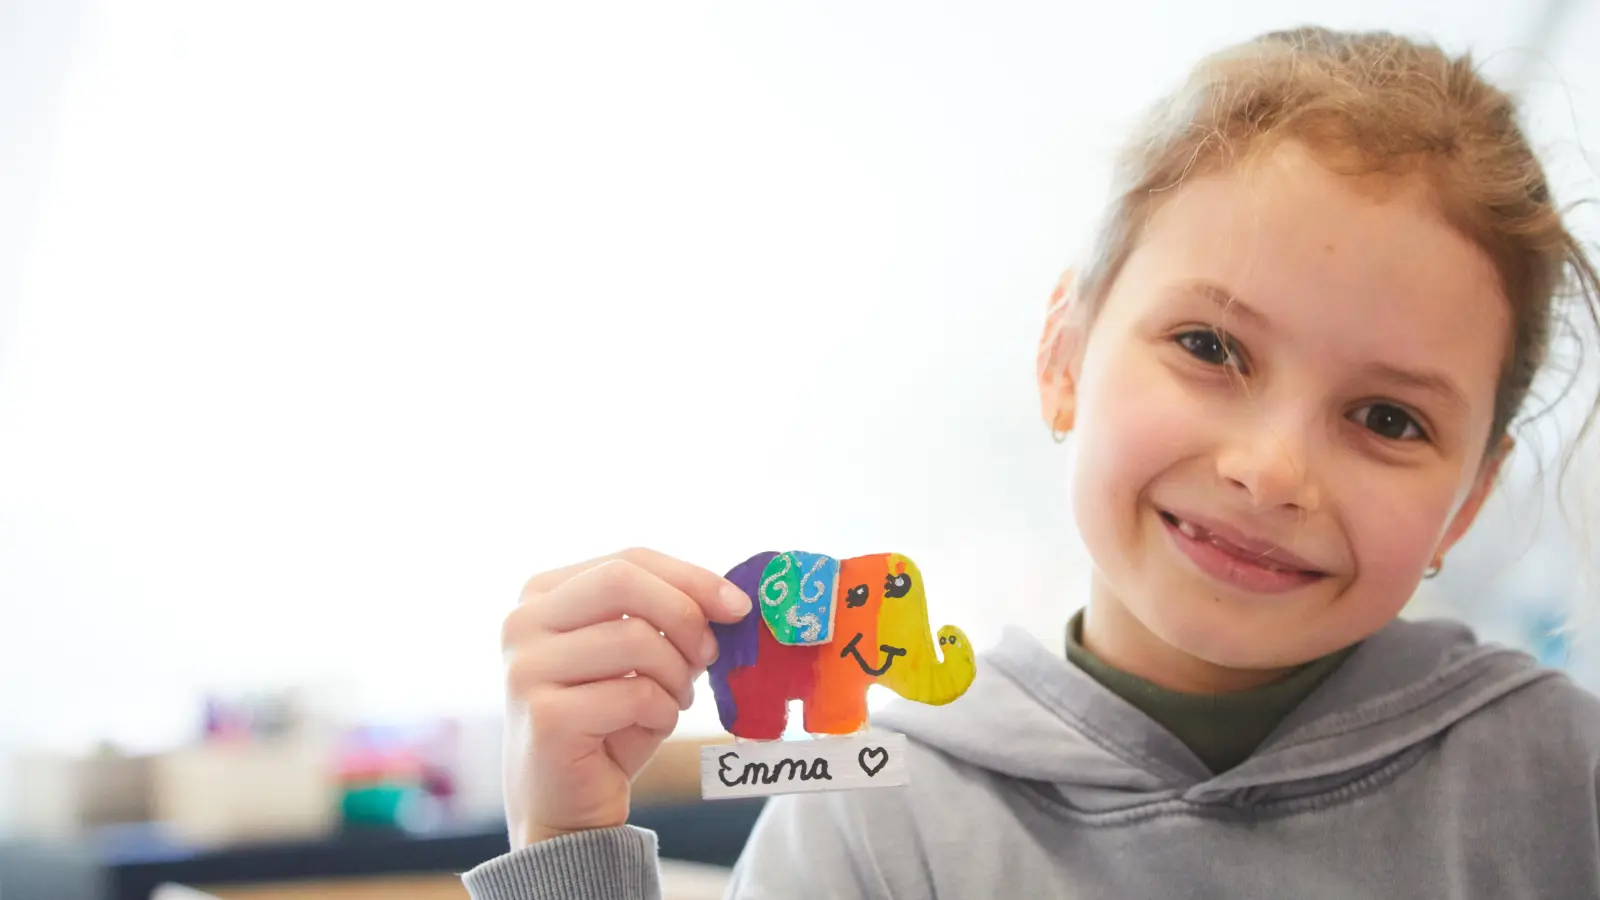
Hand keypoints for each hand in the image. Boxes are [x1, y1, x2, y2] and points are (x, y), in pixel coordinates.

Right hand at [501, 547, 752, 847]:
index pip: (627, 560)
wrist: (565, 802)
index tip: (737, 606)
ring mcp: (527, 669)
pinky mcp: (546, 717)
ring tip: (675, 699)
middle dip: (684, 615)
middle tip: (709, 655)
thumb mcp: (635, 655)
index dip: (690, 577)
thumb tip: (729, 600)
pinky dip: (663, 712)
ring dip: (676, 675)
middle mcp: (522, 623)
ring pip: (636, 640)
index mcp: (542, 595)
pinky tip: (652, 726)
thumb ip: (663, 616)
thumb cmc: (607, 720)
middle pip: (622, 582)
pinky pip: (636, 694)